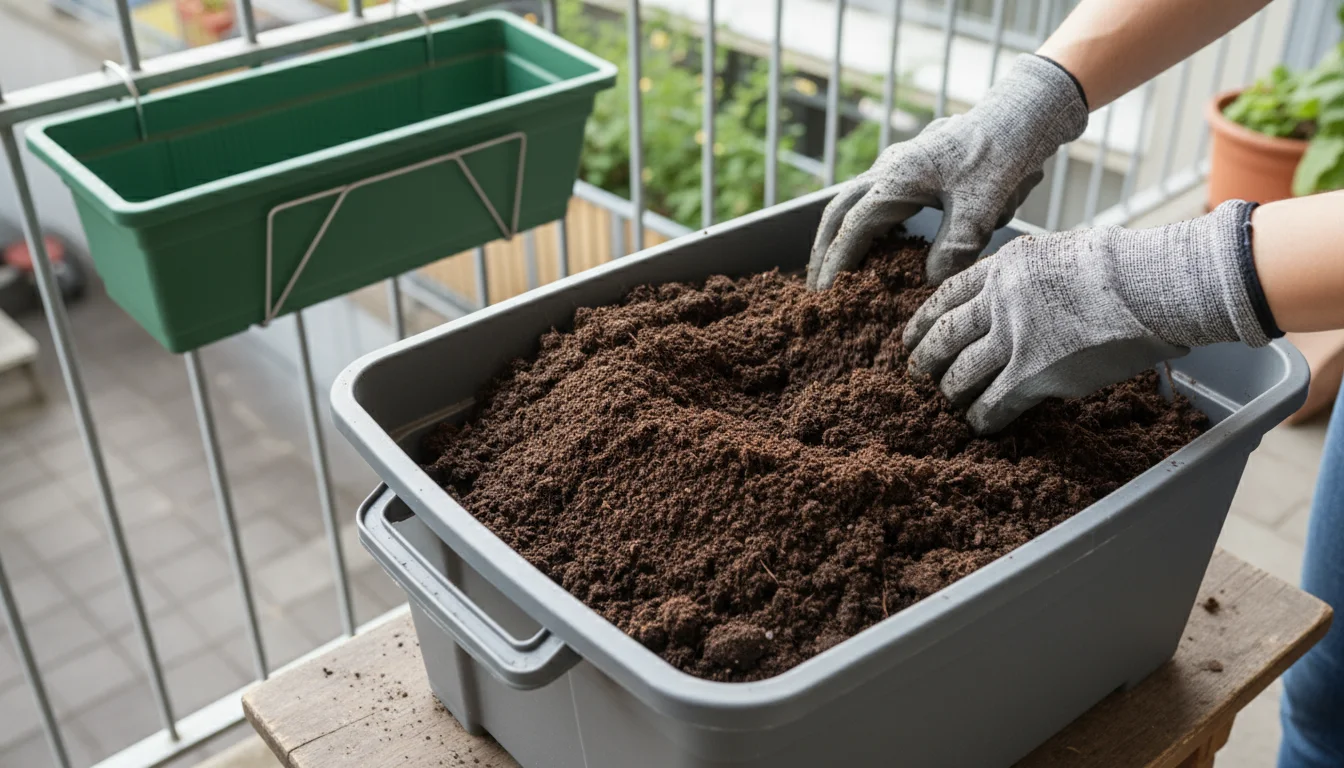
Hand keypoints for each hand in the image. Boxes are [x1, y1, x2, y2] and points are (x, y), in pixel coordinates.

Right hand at [808, 55, 1088, 289]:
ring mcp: (893, 165)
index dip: (838, 262)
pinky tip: (867, 247)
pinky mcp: (906, 167)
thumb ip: (956, 246)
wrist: (1018, 115)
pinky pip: (868, 199)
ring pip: (848, 203)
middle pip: (836, 212)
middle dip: (822, 251)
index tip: (827, 292)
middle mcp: (887, 169)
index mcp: (898, 178)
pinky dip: (856, 225)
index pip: (854, 226)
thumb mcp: (984, 206)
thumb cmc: (1002, 156)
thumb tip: (929, 281)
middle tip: (816, 289)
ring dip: (835, 237)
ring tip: (831, 272)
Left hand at [903, 201, 1274, 433]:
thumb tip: (1017, 297)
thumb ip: (1027, 277)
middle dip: (925, 357)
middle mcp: (999, 301)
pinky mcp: (1033, 373)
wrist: (1150, 286)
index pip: (947, 295)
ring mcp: (1014, 338)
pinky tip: (980, 423)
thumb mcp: (1058, 253)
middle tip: (916, 372)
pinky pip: (993, 401)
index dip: (924, 319)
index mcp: (1004, 267)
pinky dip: (982, 416)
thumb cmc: (1121, 268)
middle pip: (945, 335)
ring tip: (950, 400)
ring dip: (951, 391)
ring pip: (962, 372)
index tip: (911, 335)